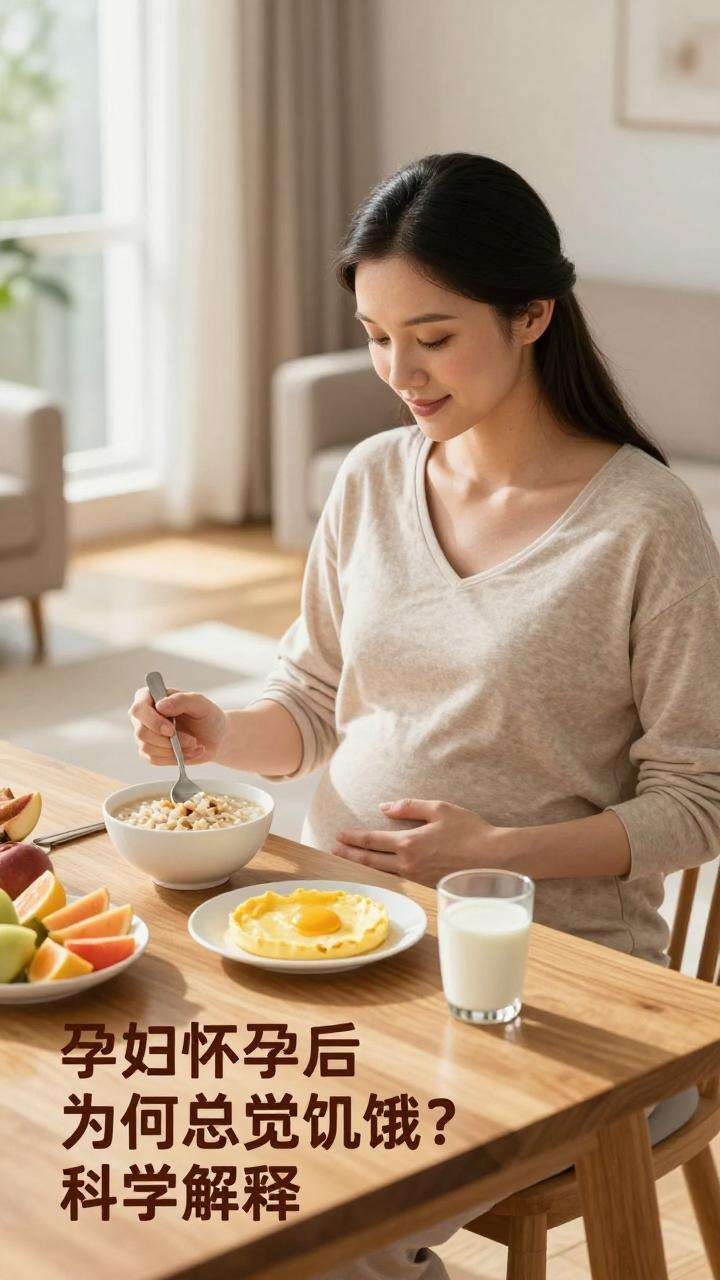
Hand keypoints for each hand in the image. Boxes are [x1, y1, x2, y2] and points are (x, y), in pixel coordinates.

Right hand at [129, 687, 228, 766]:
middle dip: (168, 741)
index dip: (152, 721)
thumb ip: (182, 700)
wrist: (215, 737)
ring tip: (195, 745)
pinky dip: (175, 758)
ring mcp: (145, 734)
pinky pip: (155, 759)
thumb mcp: (201, 704)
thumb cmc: (207, 716)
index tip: (171, 730)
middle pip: (141, 732)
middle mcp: (143, 715)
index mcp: (151, 697)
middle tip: (192, 740)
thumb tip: (160, 705)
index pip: (139, 708)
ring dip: (174, 750)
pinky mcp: (150, 751)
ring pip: (147, 748)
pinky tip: (190, 752)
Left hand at [331, 799, 506, 886]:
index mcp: (408, 843)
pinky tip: (380, 868)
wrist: (494, 858)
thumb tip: (384, 807)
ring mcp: (417, 877)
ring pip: (382, 871)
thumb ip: (409, 807)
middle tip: (333, 850)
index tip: (339, 835)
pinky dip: (383, 872)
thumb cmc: (470, 830)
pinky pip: (399, 877)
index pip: (372, 841)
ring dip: (363, 864)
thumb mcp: (439, 809)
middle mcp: (408, 863)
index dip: (353, 838)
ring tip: (350, 859)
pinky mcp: (426, 884)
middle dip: (350, 853)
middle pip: (370, 859)